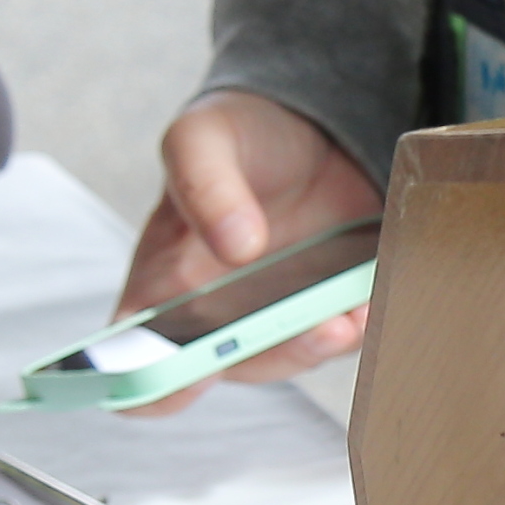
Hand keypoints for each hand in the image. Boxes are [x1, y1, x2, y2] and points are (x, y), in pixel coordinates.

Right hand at [117, 92, 381, 409]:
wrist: (309, 122)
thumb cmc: (235, 136)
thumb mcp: (202, 137)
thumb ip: (203, 183)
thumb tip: (235, 247)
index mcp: (160, 285)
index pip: (131, 362)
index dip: (148, 381)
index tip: (193, 366)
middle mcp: (215, 314)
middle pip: (233, 367)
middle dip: (276, 355)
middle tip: (317, 327)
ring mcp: (274, 315)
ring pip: (296, 355)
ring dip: (325, 344)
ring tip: (354, 313)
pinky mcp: (327, 306)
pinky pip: (344, 333)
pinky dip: (362, 324)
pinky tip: (374, 298)